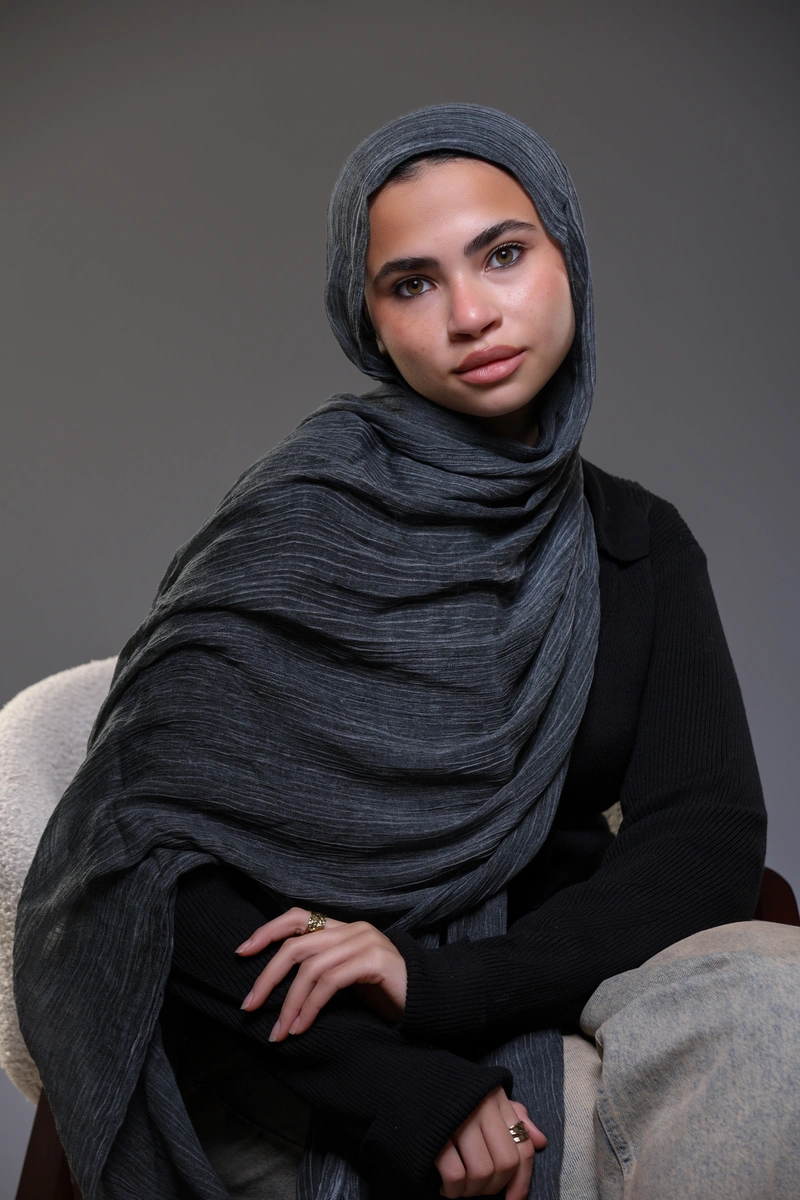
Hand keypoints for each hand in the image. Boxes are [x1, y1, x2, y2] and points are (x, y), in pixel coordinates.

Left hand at [236, 907, 407, 1039]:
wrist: (429, 1001)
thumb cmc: (385, 994)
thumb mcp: (347, 979)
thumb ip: (320, 973)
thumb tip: (277, 989)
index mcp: (342, 929)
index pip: (297, 917)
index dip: (267, 931)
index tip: (242, 952)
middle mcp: (352, 929)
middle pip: (296, 944)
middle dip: (267, 976)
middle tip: (249, 1005)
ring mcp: (364, 942)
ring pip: (310, 967)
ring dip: (289, 1003)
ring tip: (278, 1032)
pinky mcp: (374, 962)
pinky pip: (331, 982)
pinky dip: (310, 1006)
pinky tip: (302, 1027)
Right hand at [435, 1087, 546, 1198]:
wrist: (402, 1077)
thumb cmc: (447, 1093)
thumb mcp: (483, 1095)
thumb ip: (513, 1116)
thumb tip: (541, 1141)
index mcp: (496, 1098)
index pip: (524, 1148)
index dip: (522, 1182)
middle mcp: (482, 1107)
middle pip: (505, 1164)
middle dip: (493, 1187)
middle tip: (477, 1190)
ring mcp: (459, 1119)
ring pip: (482, 1173)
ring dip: (471, 1191)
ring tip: (459, 1187)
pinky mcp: (436, 1133)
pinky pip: (456, 1175)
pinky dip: (453, 1189)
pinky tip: (445, 1186)